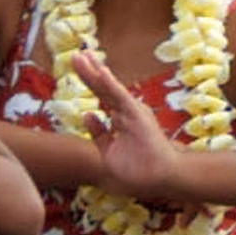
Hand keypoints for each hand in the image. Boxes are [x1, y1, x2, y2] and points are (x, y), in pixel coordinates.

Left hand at [69, 48, 180, 197]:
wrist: (159, 179)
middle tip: (76, 55)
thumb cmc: (138, 168)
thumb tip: (87, 115)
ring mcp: (132, 112)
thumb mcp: (109, 150)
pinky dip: (109, 84)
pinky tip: (100, 72)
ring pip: (109, 89)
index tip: (78, 64)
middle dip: (89, 71)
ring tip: (82, 56)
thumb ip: (99, 133)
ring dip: (95, 72)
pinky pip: (120, 98)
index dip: (89, 80)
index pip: (101, 95)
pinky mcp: (136, 116)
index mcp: (120, 118)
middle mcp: (126, 111)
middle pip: (103, 88)